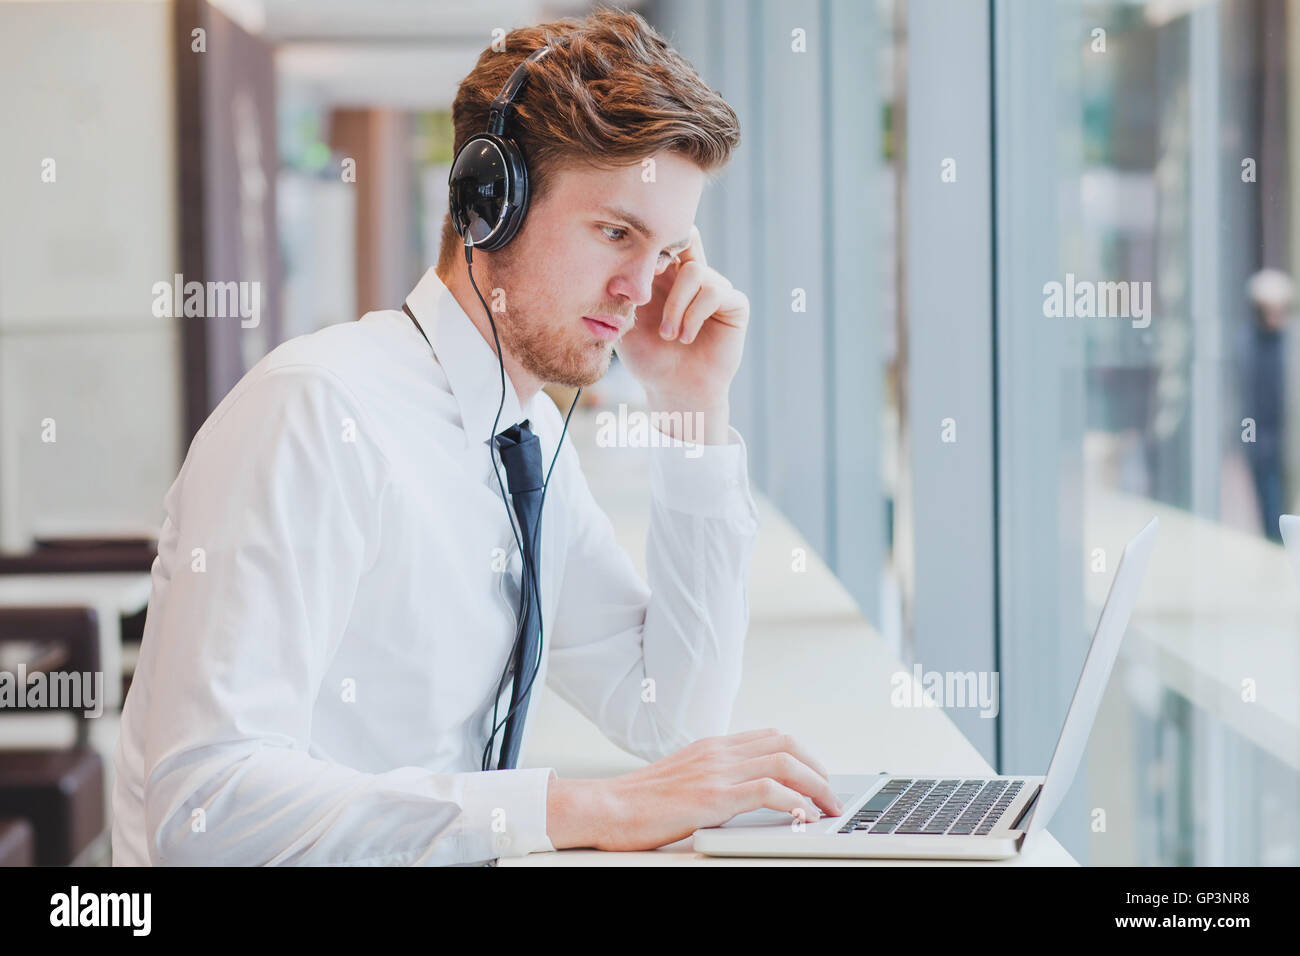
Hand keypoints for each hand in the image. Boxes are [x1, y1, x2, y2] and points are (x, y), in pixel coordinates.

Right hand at [546, 729, 842, 850]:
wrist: (604, 808)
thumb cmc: (637, 802)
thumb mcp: (681, 780)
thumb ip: (711, 778)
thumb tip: (742, 792)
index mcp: (712, 746)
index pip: (771, 737)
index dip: (803, 756)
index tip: (818, 778)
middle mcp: (718, 752)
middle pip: (785, 744)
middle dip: (818, 768)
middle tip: (832, 794)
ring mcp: (715, 772)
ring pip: (784, 763)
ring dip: (815, 785)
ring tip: (828, 808)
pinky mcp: (711, 796)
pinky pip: (767, 791)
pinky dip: (793, 802)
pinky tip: (802, 816)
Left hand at [615, 225, 748, 416]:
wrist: (673, 389)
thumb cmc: (648, 357)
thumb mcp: (626, 320)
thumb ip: (625, 289)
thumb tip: (620, 259)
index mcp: (667, 274)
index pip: (665, 238)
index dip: (650, 244)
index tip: (636, 272)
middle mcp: (693, 276)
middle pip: (688, 237)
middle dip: (666, 257)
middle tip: (650, 280)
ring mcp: (716, 288)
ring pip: (695, 272)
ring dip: (676, 306)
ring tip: (668, 335)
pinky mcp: (734, 304)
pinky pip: (715, 292)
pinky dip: (694, 316)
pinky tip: (685, 337)